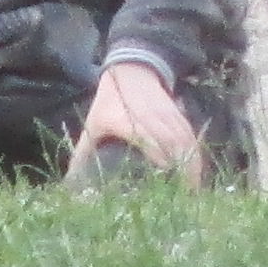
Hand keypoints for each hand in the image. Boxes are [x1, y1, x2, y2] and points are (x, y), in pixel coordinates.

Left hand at [69, 57, 203, 183]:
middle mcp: (152, 118)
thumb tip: (71, 184)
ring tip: (193, 189)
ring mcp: (168, 115)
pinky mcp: (178, 114)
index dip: (162, 163)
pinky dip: (195, 152)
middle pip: (174, 145)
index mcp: (128, 122)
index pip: (151, 143)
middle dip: (182, 171)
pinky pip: (190, 135)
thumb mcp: (93, 125)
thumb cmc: (110, 101)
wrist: (131, 69)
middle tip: (185, 197)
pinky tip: (196, 170)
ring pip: (186, 140)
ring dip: (192, 164)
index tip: (167, 186)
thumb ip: (84, 153)